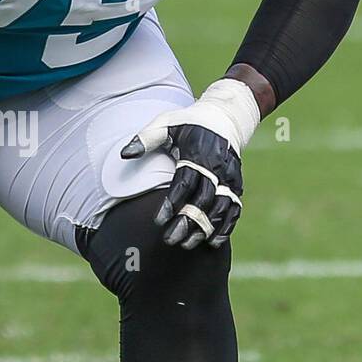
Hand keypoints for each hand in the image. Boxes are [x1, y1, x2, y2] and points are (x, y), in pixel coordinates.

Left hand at [121, 79, 260, 250]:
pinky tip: (214, 242)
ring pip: (221, 207)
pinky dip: (226, 226)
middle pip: (203, 199)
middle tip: (170, 240)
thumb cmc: (188, 122)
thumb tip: (124, 154)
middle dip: (187, 221)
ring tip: (188, 244)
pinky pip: (234, 208)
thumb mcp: (166, 122)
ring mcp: (229, 177)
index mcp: (197, 152)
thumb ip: (146, 138)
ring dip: (206, 228)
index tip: (158, 220)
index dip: (172, 202)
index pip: (185, 182)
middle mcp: (216, 167)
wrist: (225, 117)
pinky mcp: (236, 184)